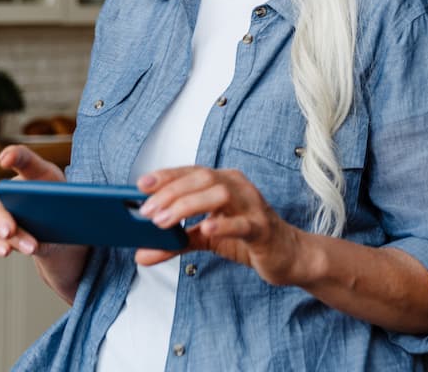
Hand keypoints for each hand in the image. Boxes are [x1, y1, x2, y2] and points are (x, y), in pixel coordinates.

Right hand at [0, 145, 64, 258]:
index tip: (6, 159)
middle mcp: (10, 188)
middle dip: (2, 215)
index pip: (23, 159)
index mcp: (35, 173)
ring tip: (28, 248)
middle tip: (10, 230)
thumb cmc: (67, 207)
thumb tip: (84, 206)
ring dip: (8, 237)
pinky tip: (6, 251)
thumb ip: (74, 198)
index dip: (14, 155)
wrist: (62, 234)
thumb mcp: (75, 199)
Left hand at [134, 167, 306, 284]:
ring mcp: (253, 205)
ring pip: (219, 194)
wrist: (287, 256)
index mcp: (225, 183)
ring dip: (188, 205)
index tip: (140, 185)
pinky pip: (243, 222)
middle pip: (202, 178)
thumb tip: (141, 254)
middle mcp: (239, 187)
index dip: (166, 176)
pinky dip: (223, 225)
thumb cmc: (247, 239)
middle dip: (171, 192)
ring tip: (164, 222)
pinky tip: (206, 228)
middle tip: (147, 212)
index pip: (192, 172)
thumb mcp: (207, 238)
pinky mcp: (263, 228)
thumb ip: (176, 242)